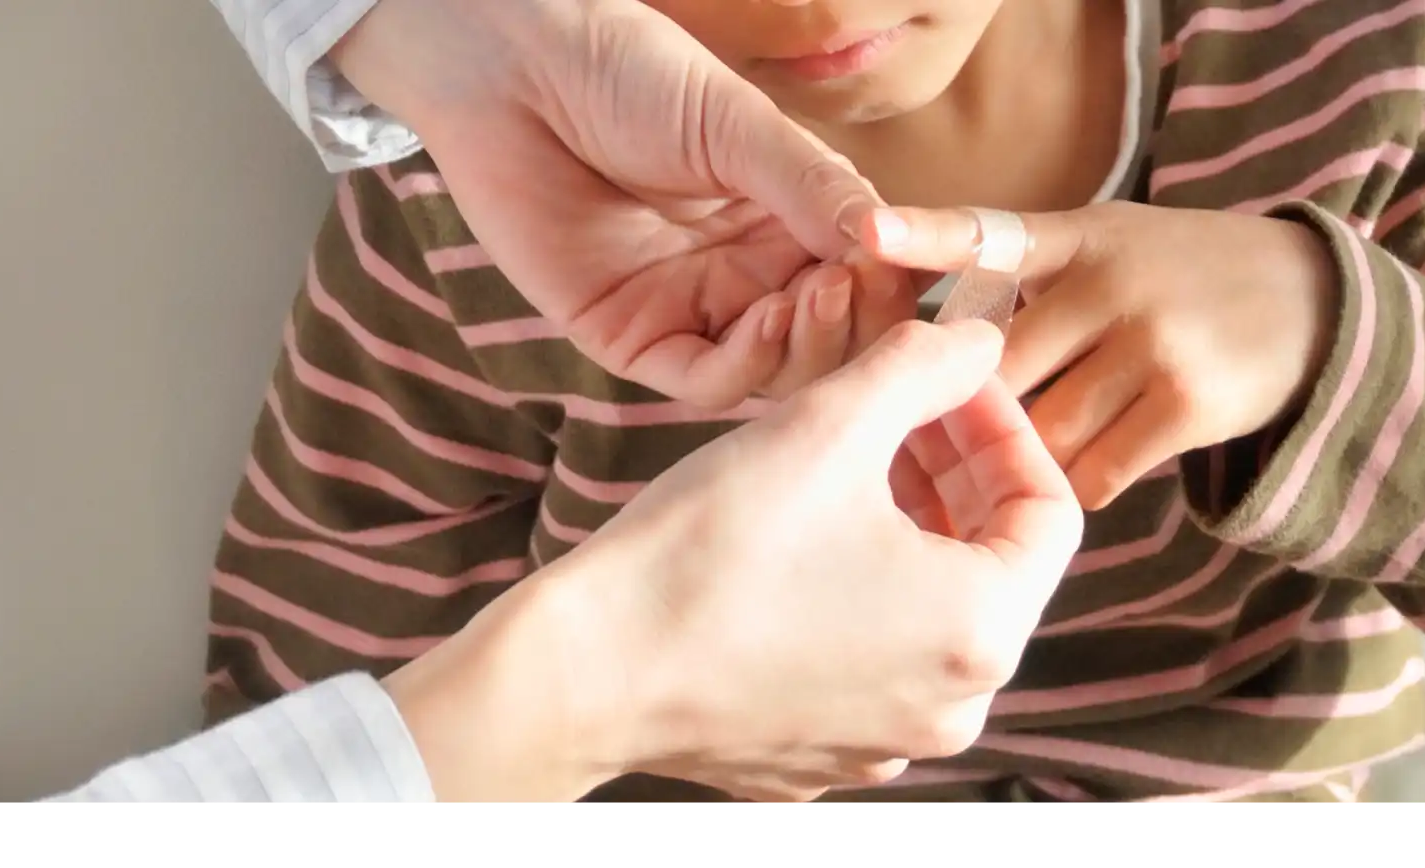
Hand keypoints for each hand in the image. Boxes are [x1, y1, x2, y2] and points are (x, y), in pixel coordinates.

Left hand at [330, 0, 883, 409]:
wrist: (514, 71)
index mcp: (785, 219)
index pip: (864, 275)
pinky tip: (769, 318)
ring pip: (779, 371)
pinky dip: (748, 363)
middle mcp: (747, 274)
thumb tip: (893, 243)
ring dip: (812, 345)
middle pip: (832, 338)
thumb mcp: (737, 125)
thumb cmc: (625, 72)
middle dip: (859, 323)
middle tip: (861, 287)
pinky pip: (705, 380)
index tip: (911, 264)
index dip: (892, 281)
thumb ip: (813, 186)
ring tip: (822, 297)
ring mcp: (691, 310)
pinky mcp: (631, 338)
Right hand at [382, 321, 1083, 804]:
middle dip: (951, 471)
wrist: (582, 674)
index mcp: (981, 630)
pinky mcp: (818, 754)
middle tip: (894, 407)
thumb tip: (975, 340)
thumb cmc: (703, 556)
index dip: (1004, 424)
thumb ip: (921, 367)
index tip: (948, 378)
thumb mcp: (825, 426)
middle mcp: (953, 705)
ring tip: (836, 464)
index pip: (1049, 509)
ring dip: (901, 528)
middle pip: (990, 562)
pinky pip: (866, 661)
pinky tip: (789, 544)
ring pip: (927, 611)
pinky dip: (851, 595)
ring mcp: (885, 741)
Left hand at [865, 203, 1343, 509]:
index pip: (990, 233)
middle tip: (933, 449)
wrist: (1313, 305)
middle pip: (996, 367)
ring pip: (1039, 430)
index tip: (867, 232)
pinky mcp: (1184, 405)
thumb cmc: (1178, 278)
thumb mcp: (1108, 243)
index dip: (926, 233)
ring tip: (1010, 469)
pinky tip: (1078, 472)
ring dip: (1020, 460)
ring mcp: (1150, 343)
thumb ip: (1028, 277)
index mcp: (1078, 238)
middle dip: (963, 413)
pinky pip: (1092, 472)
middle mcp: (1110, 283)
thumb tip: (926, 341)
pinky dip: (1074, 484)